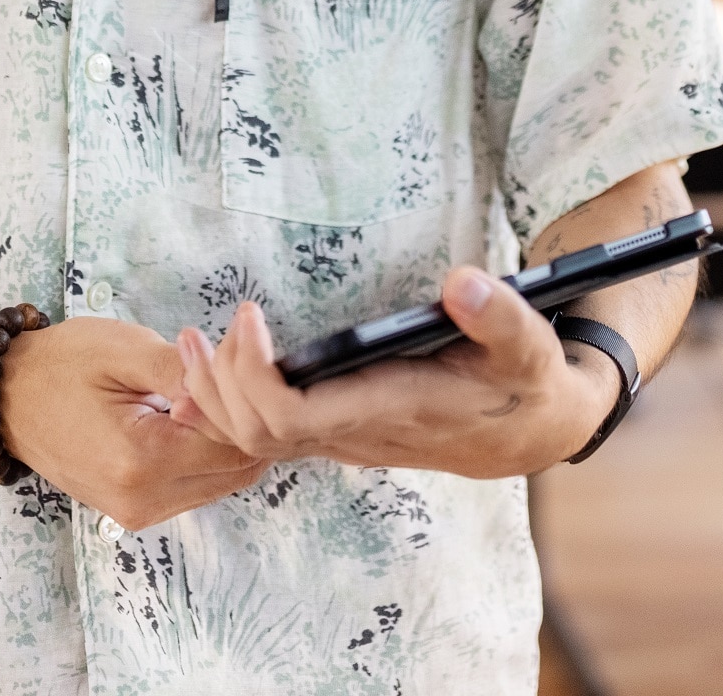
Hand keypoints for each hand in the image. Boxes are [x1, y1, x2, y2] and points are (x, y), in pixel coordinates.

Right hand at [0, 315, 268, 529]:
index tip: (233, 353)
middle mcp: (143, 501)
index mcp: (141, 462)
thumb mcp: (123, 351)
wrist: (3, 398)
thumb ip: (184, 372)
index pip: (237, 443)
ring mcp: (137, 512)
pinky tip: (188, 413)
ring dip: (228, 437)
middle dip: (246, 419)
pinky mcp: (134, 510)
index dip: (247, 396)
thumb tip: (234, 383)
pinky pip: (197, 486)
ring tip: (202, 387)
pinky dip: (207, 452)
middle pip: (238, 469)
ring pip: (223, 481)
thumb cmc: (58, 365)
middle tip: (225, 368)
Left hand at [168, 269, 616, 479]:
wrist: (531, 433)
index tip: (249, 317)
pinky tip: (209, 374)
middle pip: (255, 433)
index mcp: (390, 409)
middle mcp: (358, 433)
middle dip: (218, 383)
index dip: (253, 376)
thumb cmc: (526, 383)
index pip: (293, 418)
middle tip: (202, 327)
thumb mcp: (530, 345)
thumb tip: (462, 284)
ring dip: (215, 395)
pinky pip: (269, 432)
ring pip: (255, 439)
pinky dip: (233, 404)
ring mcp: (346, 437)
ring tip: (190, 344)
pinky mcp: (342, 430)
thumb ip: (500, 315)